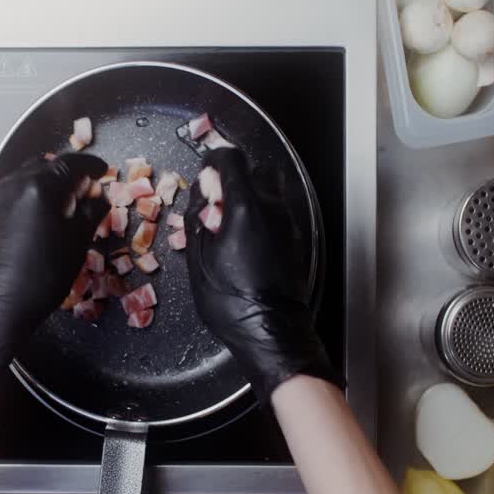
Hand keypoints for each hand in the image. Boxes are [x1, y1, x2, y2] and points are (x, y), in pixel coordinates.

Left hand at [0, 154, 108, 366]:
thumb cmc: (40, 277)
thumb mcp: (76, 244)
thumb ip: (91, 213)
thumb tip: (98, 198)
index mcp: (38, 187)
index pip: (70, 163)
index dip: (90, 165)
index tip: (101, 170)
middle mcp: (12, 186)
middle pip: (44, 166)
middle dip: (67, 173)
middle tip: (84, 189)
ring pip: (26, 179)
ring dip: (47, 185)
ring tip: (64, 205)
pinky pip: (13, 196)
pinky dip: (31, 199)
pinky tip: (40, 220)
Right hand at [184, 148, 338, 400]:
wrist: (273, 334)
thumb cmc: (231, 301)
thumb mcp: (198, 259)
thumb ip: (198, 218)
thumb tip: (201, 195)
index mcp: (244, 207)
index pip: (231, 159)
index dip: (214, 161)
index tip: (204, 176)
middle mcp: (272, 208)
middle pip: (256, 171)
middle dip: (236, 179)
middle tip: (217, 203)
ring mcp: (288, 224)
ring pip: (270, 193)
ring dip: (249, 199)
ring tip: (229, 226)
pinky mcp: (296, 241)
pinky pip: (277, 215)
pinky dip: (261, 218)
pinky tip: (246, 243)